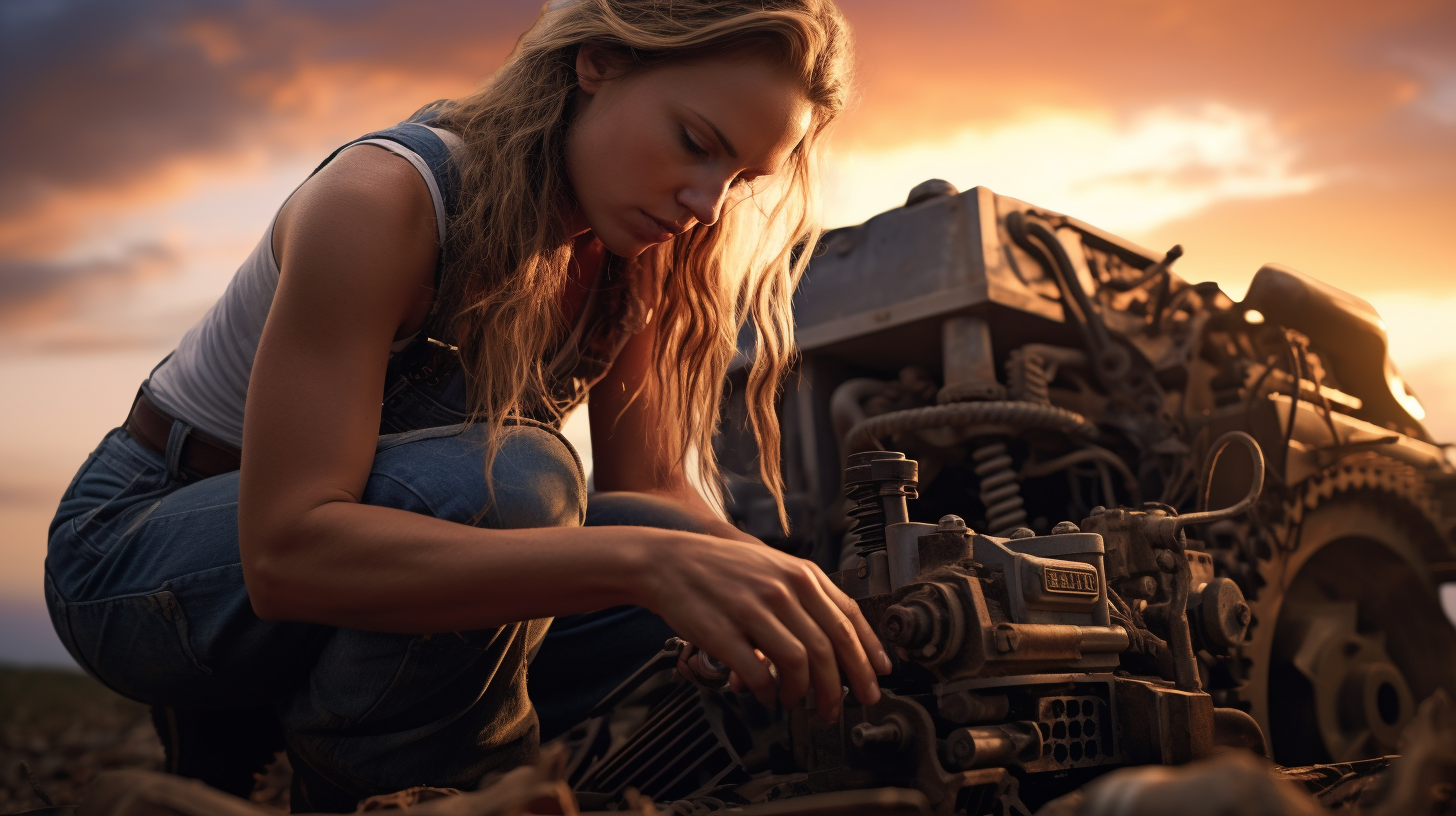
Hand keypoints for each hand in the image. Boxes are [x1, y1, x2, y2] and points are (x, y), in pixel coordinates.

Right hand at [639, 532, 891, 720]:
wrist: (669, 561)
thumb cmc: (721, 569)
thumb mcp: (773, 568)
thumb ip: (805, 596)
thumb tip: (835, 640)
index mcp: (800, 575)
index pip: (848, 618)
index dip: (868, 653)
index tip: (878, 677)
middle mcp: (783, 590)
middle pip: (830, 647)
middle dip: (843, 686)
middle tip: (840, 708)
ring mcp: (754, 610)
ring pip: (800, 663)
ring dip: (803, 693)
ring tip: (795, 702)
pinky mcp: (725, 632)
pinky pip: (759, 675)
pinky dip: (768, 693)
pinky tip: (766, 697)